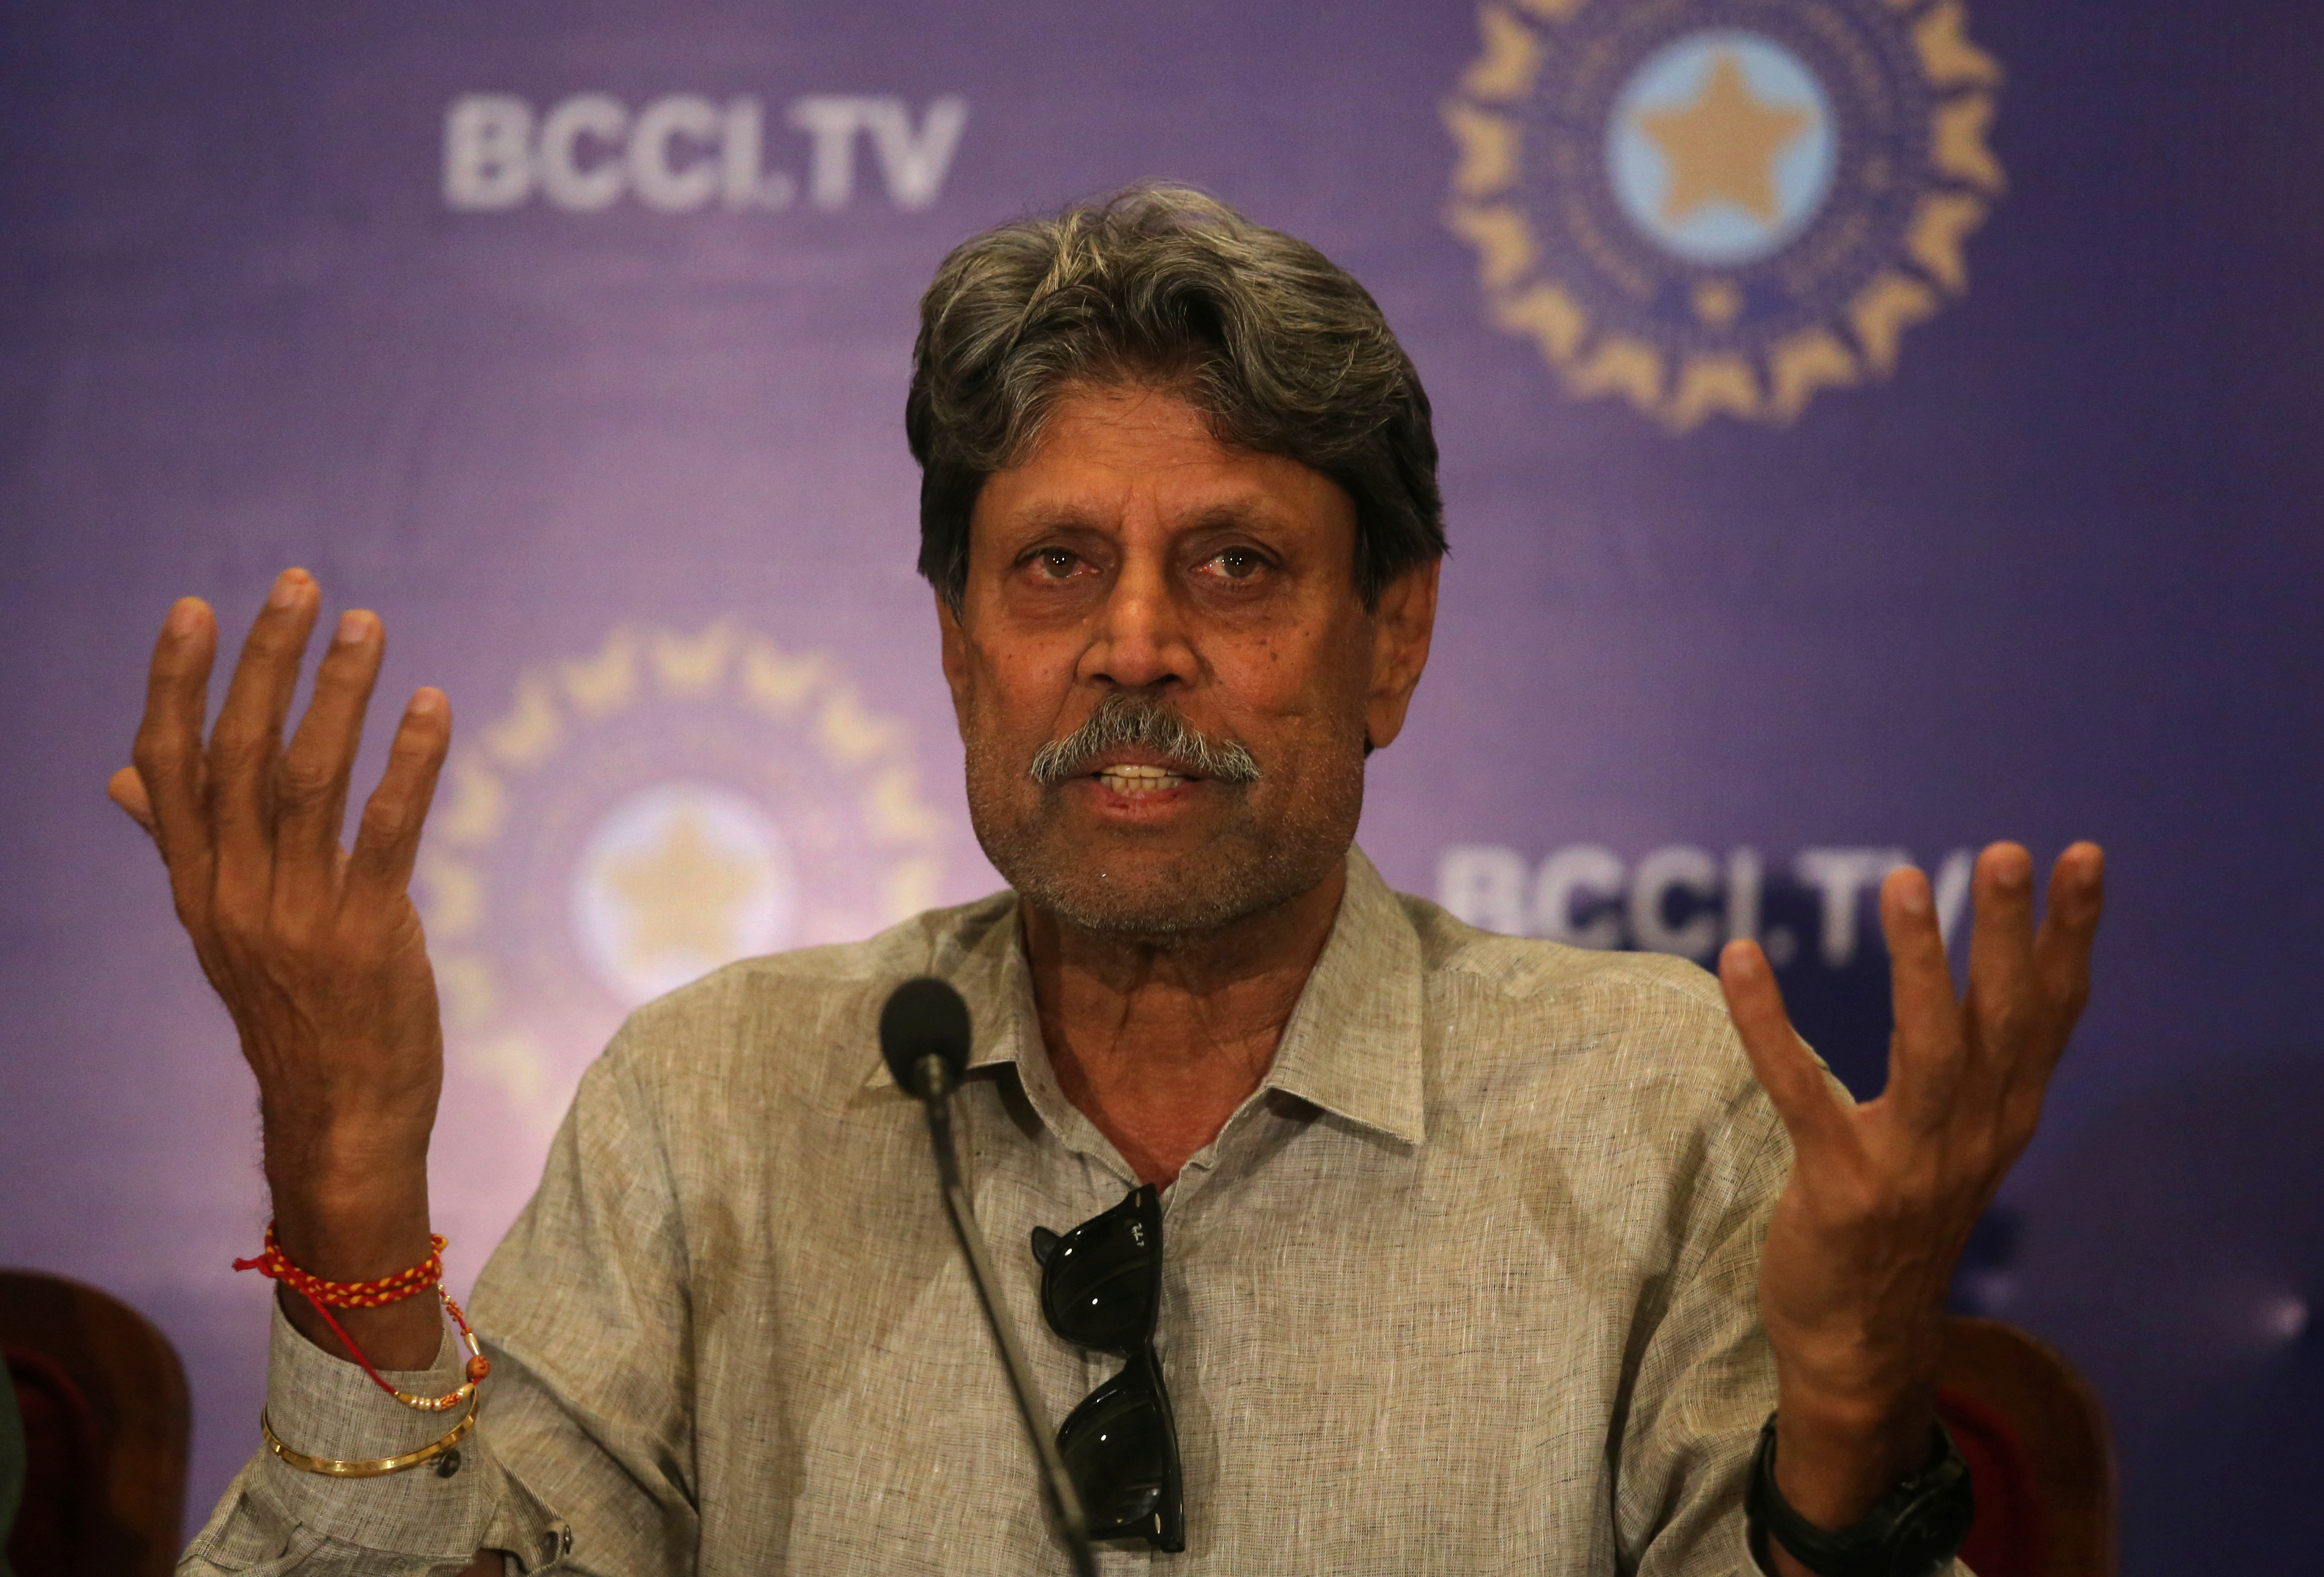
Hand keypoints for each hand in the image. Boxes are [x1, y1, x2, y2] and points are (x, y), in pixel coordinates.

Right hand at [111, 569, 452, 1364]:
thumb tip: (123, 775)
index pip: (170, 765)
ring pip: (309, 780)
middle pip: (239, 755)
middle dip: (266, 662)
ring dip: (339, 694)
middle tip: (299, 585)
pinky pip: (387, 832)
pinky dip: (410, 765)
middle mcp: (234, 893)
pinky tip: (432, 707)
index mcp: (197, 885)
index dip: (178, 683)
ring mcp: (297, 915)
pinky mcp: (367, 934)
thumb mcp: (224, 927)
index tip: (195, 609)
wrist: (337, 1117)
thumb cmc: (294, 1008)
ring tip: (367, 625)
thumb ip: (181, 844)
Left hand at [1717, 841, 2102, 1545]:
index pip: (2051, 1010)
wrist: (1863, 1343)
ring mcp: (1910, 1162)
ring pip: (1928, 1048)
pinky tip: (1740, 958)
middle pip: (2002, 1017)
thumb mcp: (1962, 1141)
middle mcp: (1973, 1133)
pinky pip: (1799, 1090)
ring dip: (1919, 964)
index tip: (2082, 856)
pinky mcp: (1838, 1185)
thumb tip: (1996, 972)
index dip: (2070, 932)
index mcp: (2005, 1115)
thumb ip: (1979, 1065)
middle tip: (2010, 852)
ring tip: (1905, 884)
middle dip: (2009, 931)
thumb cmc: (1905, 1219)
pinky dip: (1766, 1021)